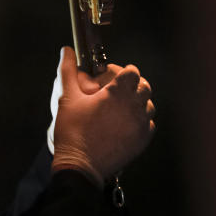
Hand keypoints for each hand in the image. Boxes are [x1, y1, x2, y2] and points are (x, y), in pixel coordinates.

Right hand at [50, 47, 155, 186]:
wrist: (80, 165)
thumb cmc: (72, 130)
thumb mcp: (67, 98)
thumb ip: (68, 71)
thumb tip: (66, 50)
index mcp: (117, 93)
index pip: (132, 72)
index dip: (123, 72)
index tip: (111, 77)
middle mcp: (133, 106)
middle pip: (144, 87)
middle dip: (132, 86)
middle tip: (117, 92)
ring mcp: (140, 124)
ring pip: (149, 105)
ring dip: (138, 103)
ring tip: (121, 109)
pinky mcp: (142, 140)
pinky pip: (149, 124)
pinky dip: (140, 121)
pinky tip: (125, 124)